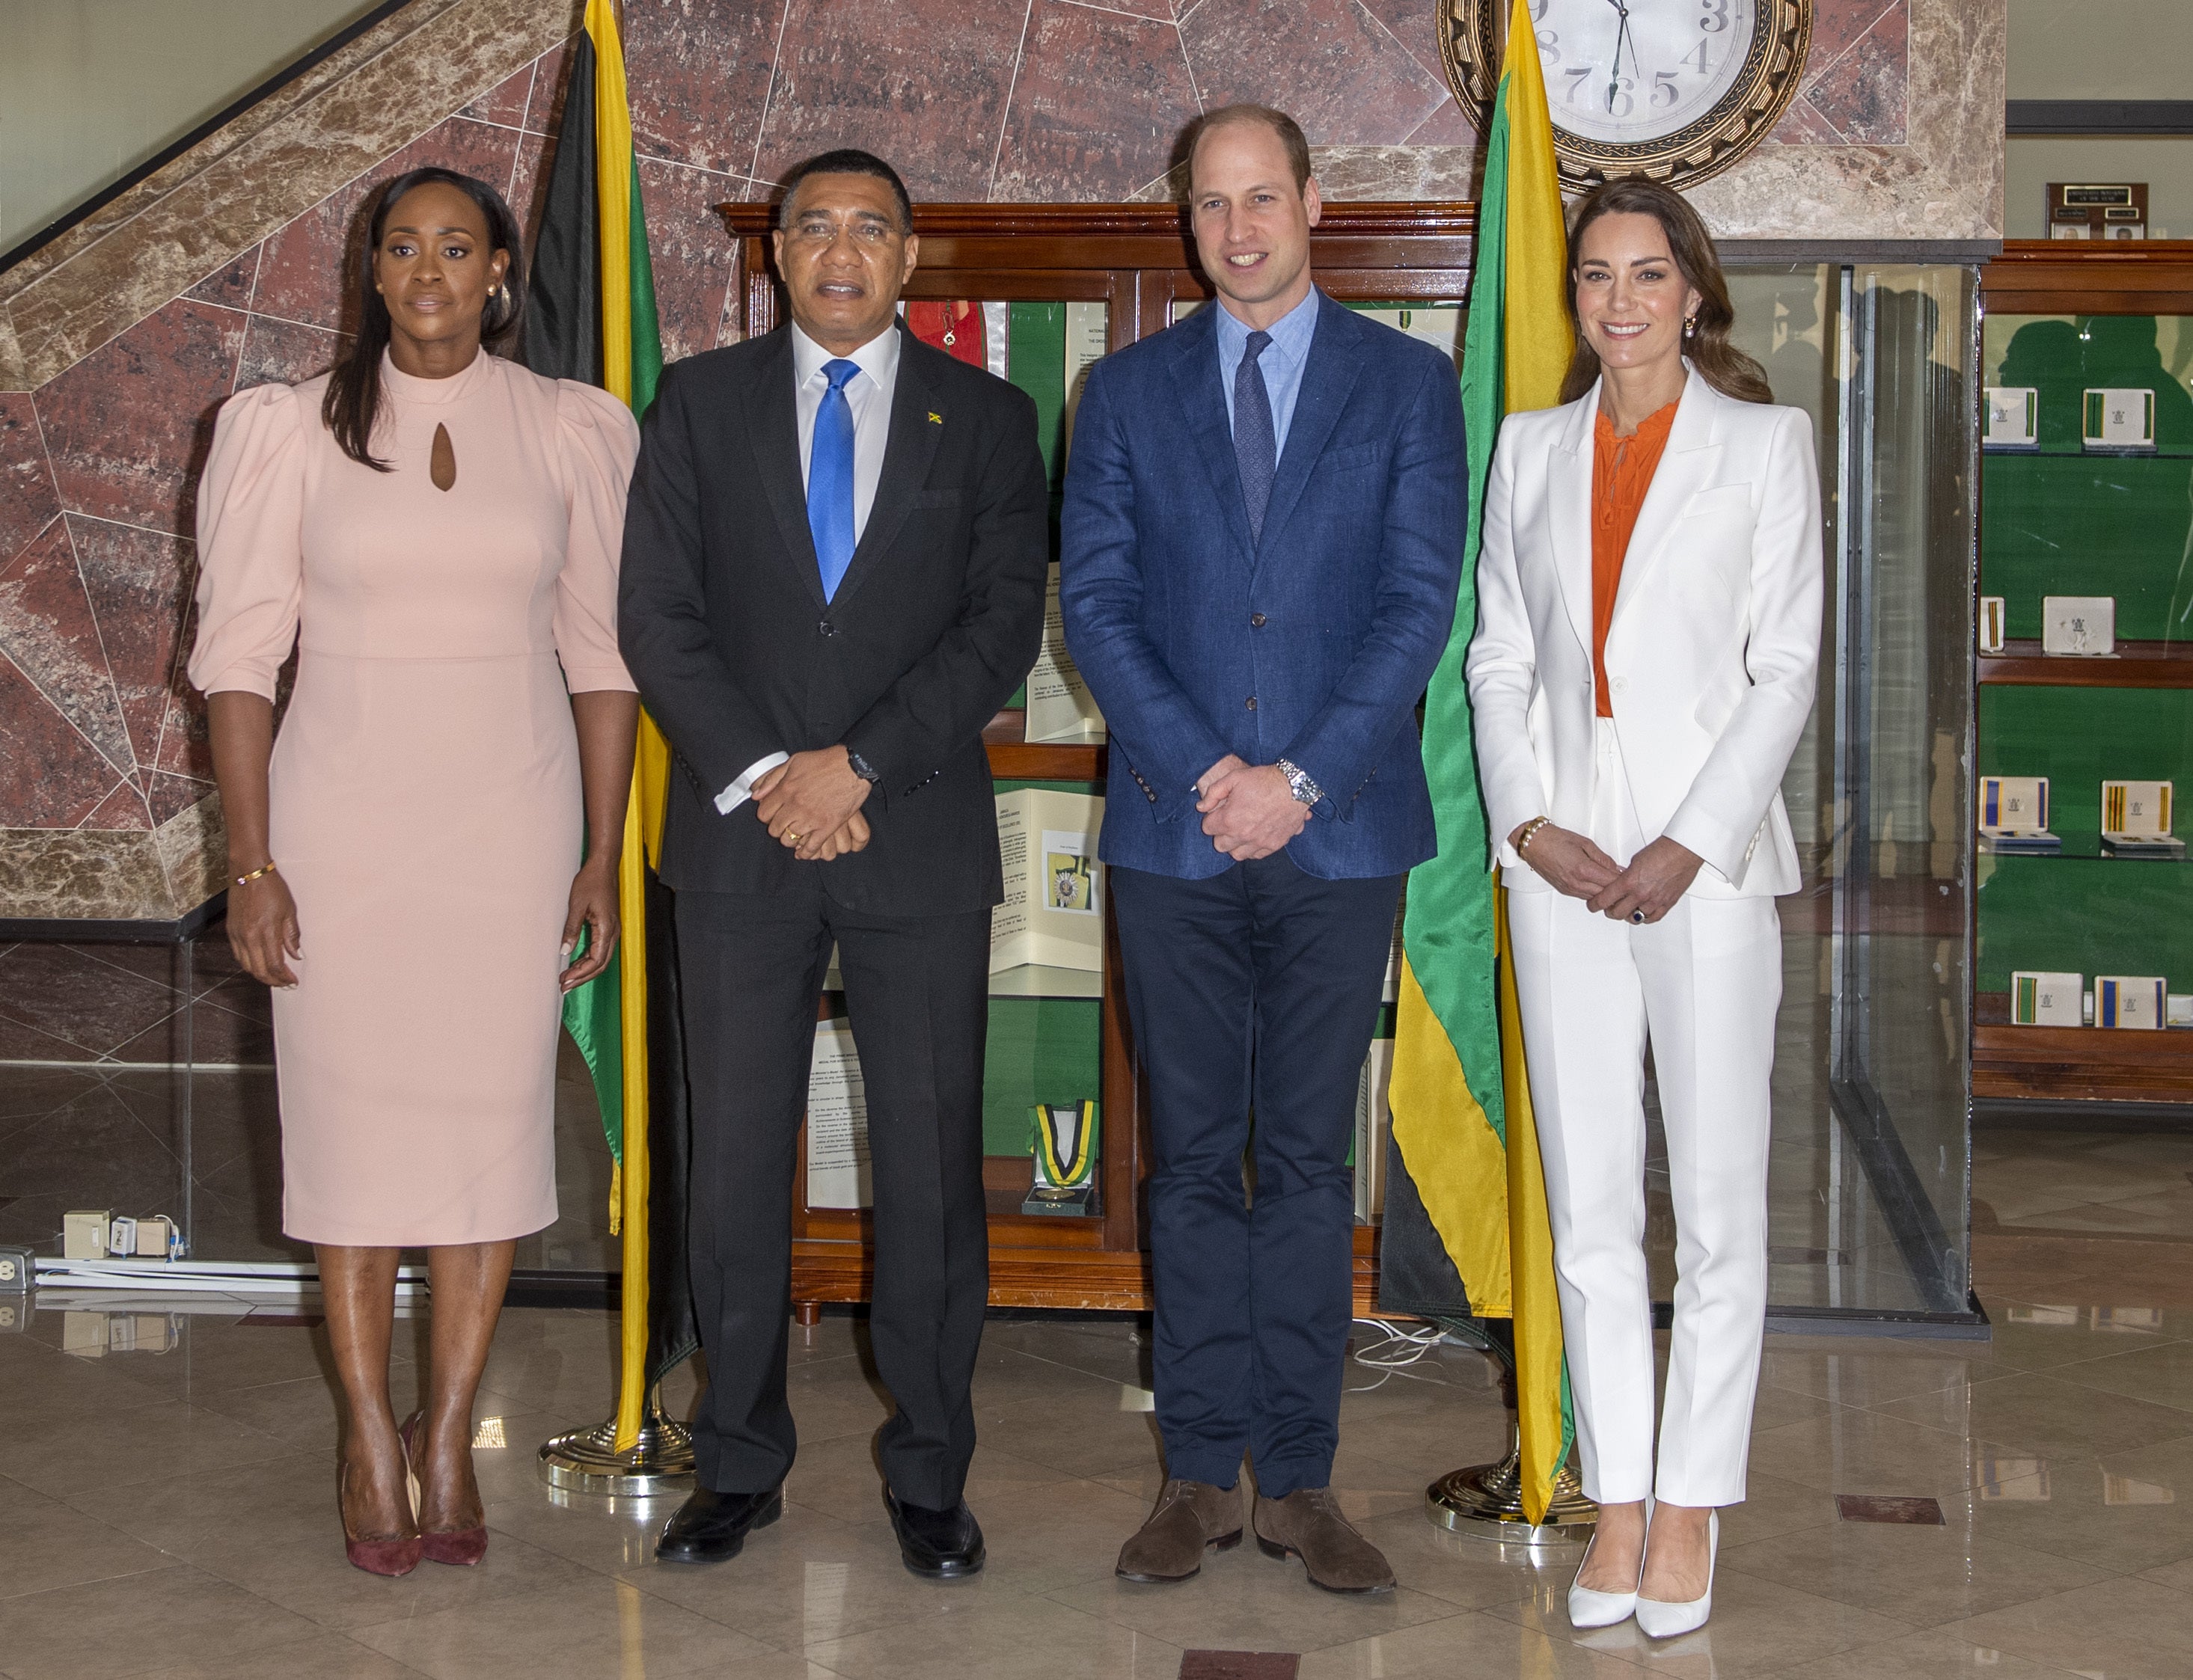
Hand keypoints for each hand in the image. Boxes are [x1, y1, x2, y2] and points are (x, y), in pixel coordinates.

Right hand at [227, 868, 301, 987]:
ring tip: (274, 977)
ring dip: (260, 975)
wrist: (249, 872)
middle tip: (285, 984)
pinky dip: (249, 964)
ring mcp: (237, 935)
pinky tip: (259, 963)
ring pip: (247, 966)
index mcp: (265, 932)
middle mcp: (248, 937)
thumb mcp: (289, 911)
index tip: (293, 981)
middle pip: (259, 970)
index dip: (284, 977)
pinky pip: (238, 955)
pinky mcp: (230, 931)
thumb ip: (292, 936)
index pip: (274, 965)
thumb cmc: (272, 888)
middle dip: (273, 981)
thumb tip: (296, 955)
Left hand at [561, 855, 620, 991]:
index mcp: (607, 929)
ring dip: (585, 971)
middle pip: (600, 965)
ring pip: (601, 959)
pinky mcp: (607, 927)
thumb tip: (564, 952)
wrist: (603, 866)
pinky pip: (600, 950)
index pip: (596, 961)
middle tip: (564, 987)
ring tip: (567, 979)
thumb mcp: (577, 905)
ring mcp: (612, 930)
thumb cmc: (591, 882)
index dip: (580, 973)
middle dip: (582, 978)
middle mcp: (613, 933)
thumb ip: (572, 929)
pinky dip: (588, 961)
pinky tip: (575, 964)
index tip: (564, 980)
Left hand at [753, 746, 871, 861]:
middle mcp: (796, 806)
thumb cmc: (824, 761)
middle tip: (784, 825)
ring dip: (791, 839)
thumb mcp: (793, 761)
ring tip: (795, 835)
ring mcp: (812, 818)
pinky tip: (804, 852)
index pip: (764, 813)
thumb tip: (756, 795)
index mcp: (786, 790)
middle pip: (775, 829)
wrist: (853, 766)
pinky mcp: (828, 826)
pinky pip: (812, 847)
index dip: (766, 816)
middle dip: (777, 828)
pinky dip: (806, 852)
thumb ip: (772, 778)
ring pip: (790, 840)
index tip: (773, 815)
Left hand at [1199, 761, 1310, 860]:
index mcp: (1229, 819)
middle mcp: (1242, 835)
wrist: (1295, 785)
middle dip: (1221, 834)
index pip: (1207, 828)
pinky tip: (1255, 836)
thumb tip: (1200, 807)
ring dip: (1236, 844)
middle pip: (1220, 845)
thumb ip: (1213, 793)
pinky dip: (1253, 848)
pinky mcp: (1274, 844)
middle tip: (1230, 821)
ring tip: (1242, 831)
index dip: (1211, 818)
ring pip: (1237, 854)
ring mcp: (1259, 842)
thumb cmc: (1263, 779)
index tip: (1219, 812)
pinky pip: (1257, 855)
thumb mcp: (1234, 777)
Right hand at [1513, 822, 1621, 901]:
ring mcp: (1569, 888)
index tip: (1630, 877)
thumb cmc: (1554, 839)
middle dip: (1616, 889)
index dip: (1623, 880)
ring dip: (1605, 893)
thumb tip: (1616, 868)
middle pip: (1605, 893)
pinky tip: (1597, 886)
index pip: (1611, 881)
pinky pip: (1584, 896)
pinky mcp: (1564, 890)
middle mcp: (1576, 882)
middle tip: (1626, 884)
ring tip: (1613, 886)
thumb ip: (1602, 858)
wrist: (1533, 843)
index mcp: (1583, 869)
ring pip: (1595, 898)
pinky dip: (1593, 892)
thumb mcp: (1585, 843)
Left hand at [1586, 836, 1704, 923]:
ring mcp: (1654, 901)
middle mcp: (1641, 894)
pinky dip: (1644, 917)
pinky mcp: (1667, 904)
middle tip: (1608, 907)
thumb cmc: (1663, 851)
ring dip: (1627, 914)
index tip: (1593, 904)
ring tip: (1625, 909)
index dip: (1595, 904)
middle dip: (1609, 910)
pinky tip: (1641, 914)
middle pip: (1616, 913)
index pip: (1604, 900)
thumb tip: (1620, 882)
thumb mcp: (1635, 861)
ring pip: (1633, 918)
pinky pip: (1652, 918)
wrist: (1684, 850)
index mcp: (1629, 882)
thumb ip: (1626, 875)